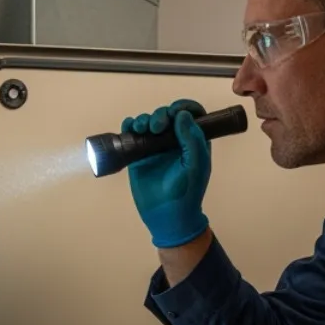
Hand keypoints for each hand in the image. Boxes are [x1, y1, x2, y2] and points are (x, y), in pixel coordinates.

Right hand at [124, 99, 211, 247]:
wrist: (167, 217)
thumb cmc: (186, 193)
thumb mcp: (195, 165)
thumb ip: (192, 139)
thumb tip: (182, 115)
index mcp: (193, 141)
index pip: (191, 114)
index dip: (183, 107)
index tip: (174, 112)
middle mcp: (174, 141)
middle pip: (166, 115)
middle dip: (160, 115)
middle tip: (156, 128)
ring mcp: (156, 147)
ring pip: (148, 122)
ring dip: (143, 120)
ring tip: (140, 129)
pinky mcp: (139, 155)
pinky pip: (132, 135)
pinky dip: (128, 128)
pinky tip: (129, 130)